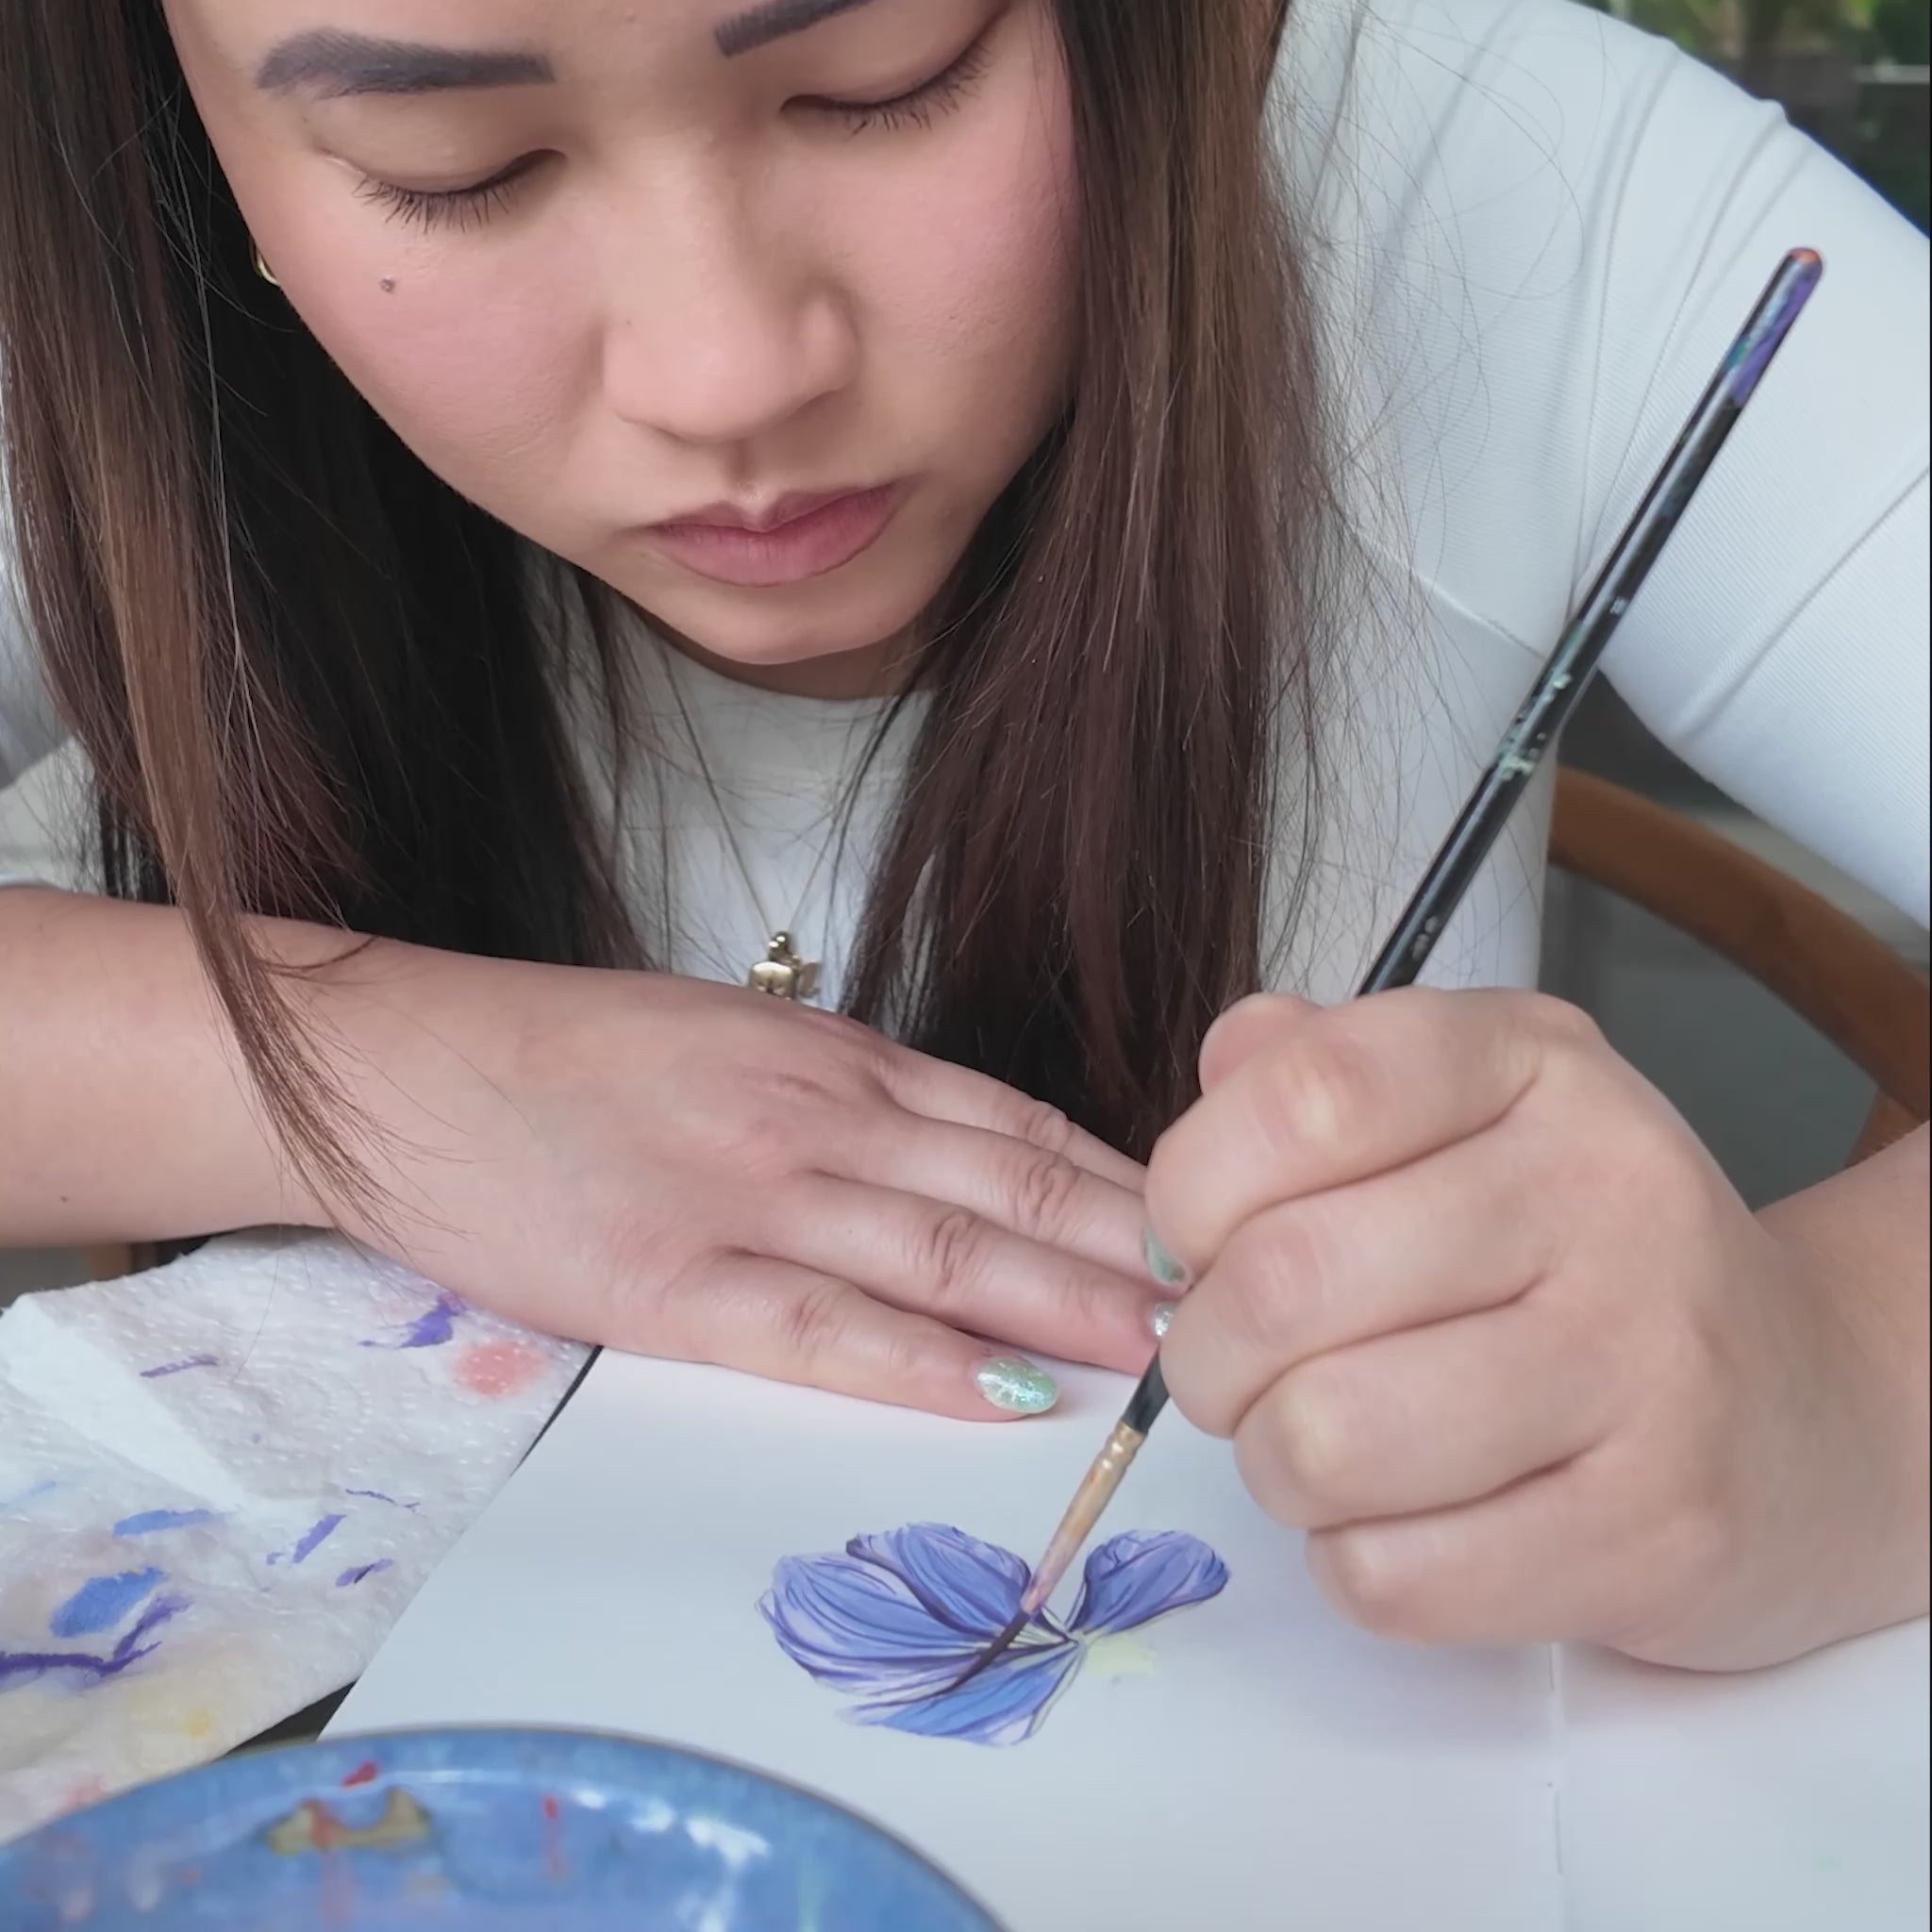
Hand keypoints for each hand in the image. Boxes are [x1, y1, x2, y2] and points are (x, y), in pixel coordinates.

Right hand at [329, 956, 1161, 1419]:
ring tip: (1163, 1353)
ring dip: (1066, 1304)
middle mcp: (815, 1112)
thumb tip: (953, 1151)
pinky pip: (823, 1328)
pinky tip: (1000, 1393)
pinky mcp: (671, 1281)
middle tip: (1230, 1299)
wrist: (406, 1069)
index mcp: (831, 1051)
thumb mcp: (730, 1035)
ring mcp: (747, 1194)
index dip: (1118, 1179)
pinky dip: (923, 1364)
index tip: (1199, 1227)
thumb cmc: (566, 1054)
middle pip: (1009, 1183)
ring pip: (944, 1250)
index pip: (1013, 1119)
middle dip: (1131, 1248)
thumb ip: (842, 1089)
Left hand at [1146, 989, 1922, 1668]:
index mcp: (1533, 1062)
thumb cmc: (1582, 1253)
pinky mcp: (1655, 1532)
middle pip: (1287, 1280)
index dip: (1193, 1184)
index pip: (1308, 1092)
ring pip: (1323, 1442)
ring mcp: (1645, 1366)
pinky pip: (1394, 1575)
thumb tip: (1221, 1070)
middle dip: (1206, 1352)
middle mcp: (1605, 1191)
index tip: (1194, 1237)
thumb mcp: (1467, 1107)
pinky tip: (1404, 1518)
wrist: (1806, 1408)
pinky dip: (1353, 1561)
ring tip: (1319, 1444)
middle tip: (1236, 1367)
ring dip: (1274, 1465)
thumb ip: (1318, 1067)